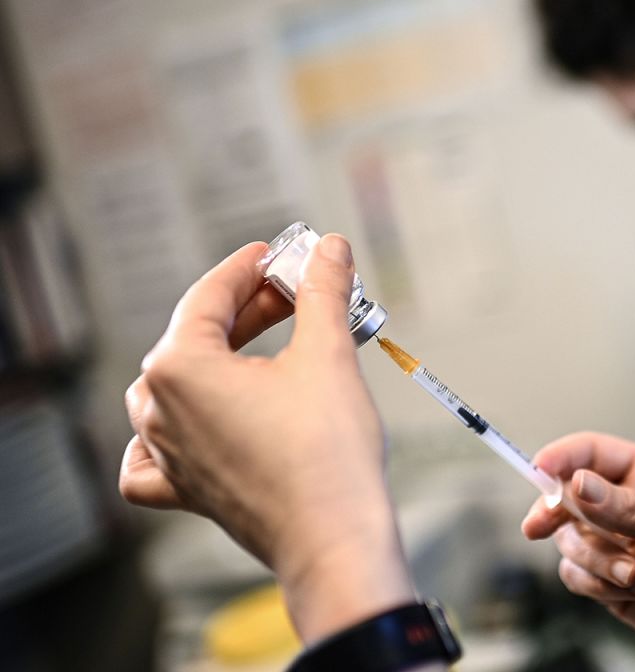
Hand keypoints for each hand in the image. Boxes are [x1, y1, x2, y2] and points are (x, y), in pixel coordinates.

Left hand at [120, 236, 414, 641]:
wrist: (332, 536)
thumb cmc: (326, 452)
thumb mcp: (328, 354)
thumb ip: (323, 292)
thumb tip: (331, 248)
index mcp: (179, 367)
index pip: (210, 294)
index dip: (250, 267)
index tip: (278, 254)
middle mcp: (158, 409)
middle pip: (196, 337)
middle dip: (248, 310)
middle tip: (295, 294)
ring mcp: (167, 453)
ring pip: (173, 388)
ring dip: (220, 359)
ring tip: (269, 347)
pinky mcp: (185, 490)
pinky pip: (152, 456)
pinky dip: (166, 434)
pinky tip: (191, 424)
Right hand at [520, 432, 634, 665]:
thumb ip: (628, 510)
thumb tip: (578, 484)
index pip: (592, 453)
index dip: (561, 458)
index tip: (538, 470)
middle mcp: (626, 507)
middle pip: (566, 496)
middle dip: (555, 512)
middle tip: (541, 526)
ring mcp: (617, 545)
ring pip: (570, 541)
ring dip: (595, 560)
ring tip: (632, 575)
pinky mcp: (611, 583)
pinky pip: (578, 577)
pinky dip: (597, 586)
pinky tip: (634, 591)